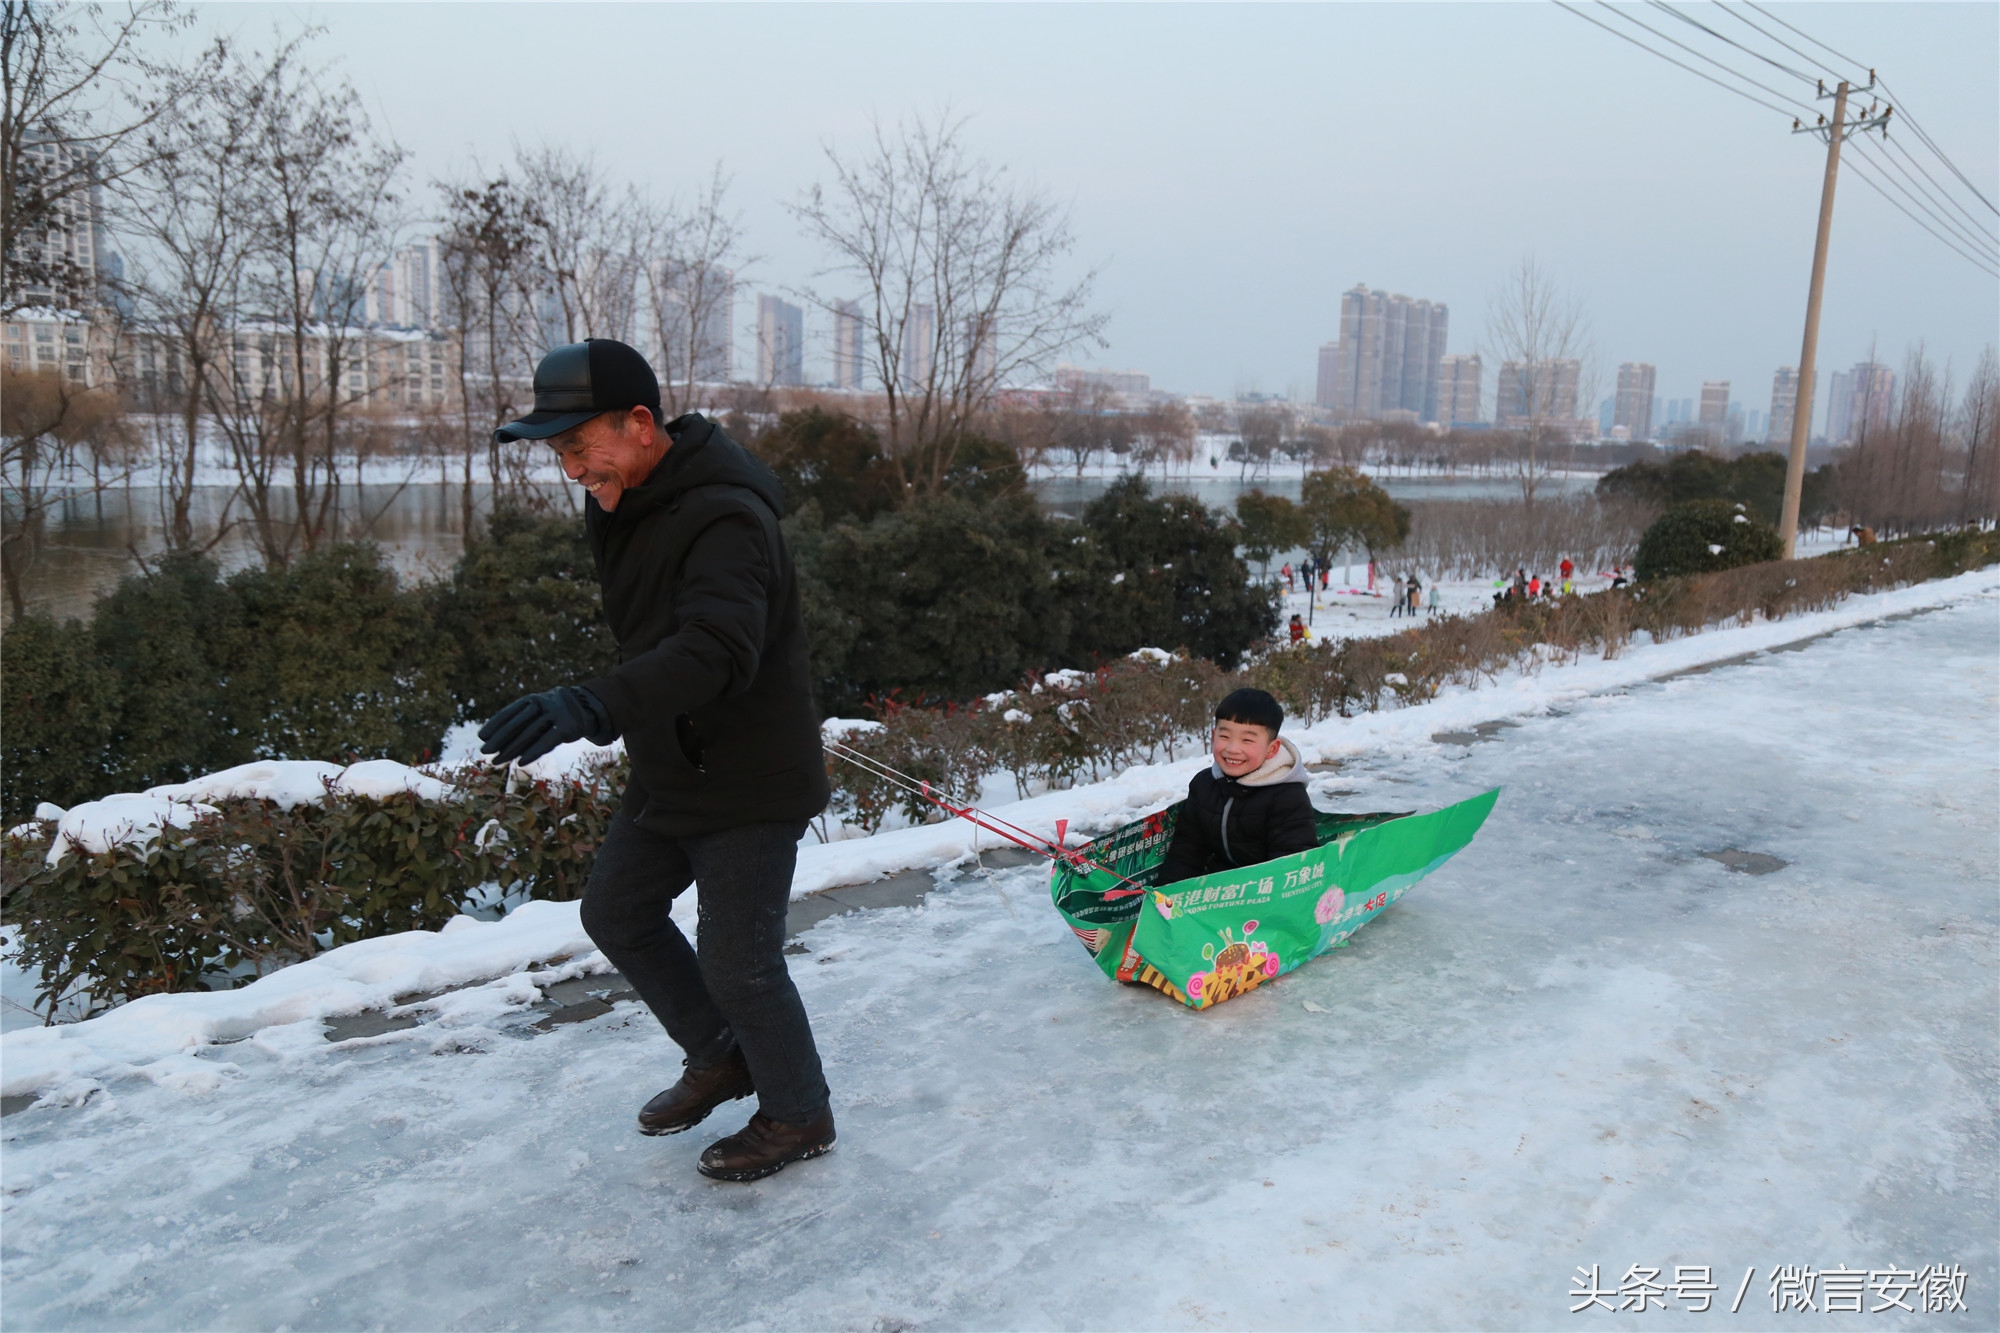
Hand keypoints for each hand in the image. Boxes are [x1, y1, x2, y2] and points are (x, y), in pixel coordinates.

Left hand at [477, 687, 611, 766]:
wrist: (587, 709)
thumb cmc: (554, 714)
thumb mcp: (540, 713)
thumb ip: (522, 723)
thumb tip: (495, 741)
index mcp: (534, 699)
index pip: (511, 711)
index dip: (496, 723)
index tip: (482, 737)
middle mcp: (544, 703)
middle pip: (518, 723)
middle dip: (500, 738)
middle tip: (485, 751)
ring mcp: (557, 714)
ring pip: (530, 733)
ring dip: (512, 749)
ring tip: (497, 761)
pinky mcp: (568, 727)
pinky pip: (548, 740)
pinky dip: (534, 752)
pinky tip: (521, 762)